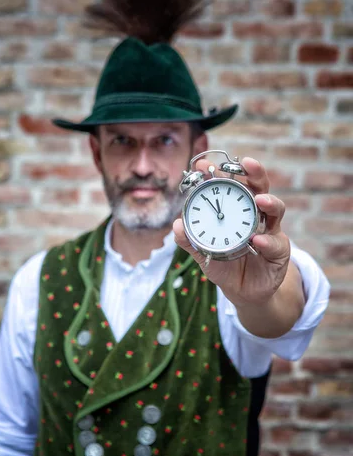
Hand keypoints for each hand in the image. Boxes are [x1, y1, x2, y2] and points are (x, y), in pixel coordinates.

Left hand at [174, 157, 301, 315]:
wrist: (243, 292)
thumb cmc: (226, 266)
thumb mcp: (204, 252)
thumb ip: (190, 240)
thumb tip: (176, 225)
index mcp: (238, 210)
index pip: (232, 186)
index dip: (221, 173)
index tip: (203, 164)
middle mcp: (257, 216)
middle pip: (260, 188)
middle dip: (255, 173)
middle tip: (247, 163)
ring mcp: (271, 232)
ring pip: (275, 211)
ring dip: (269, 202)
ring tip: (260, 200)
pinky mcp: (279, 252)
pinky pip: (275, 244)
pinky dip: (266, 241)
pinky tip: (257, 241)